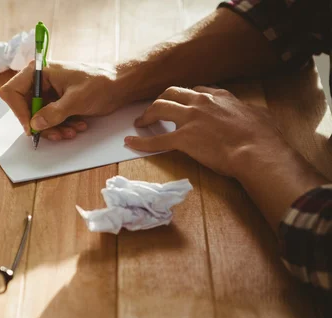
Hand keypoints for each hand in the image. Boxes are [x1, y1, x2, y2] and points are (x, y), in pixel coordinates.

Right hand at [0, 61, 121, 139]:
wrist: (121, 85)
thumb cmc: (101, 84)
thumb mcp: (76, 100)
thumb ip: (53, 112)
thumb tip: (34, 124)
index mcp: (39, 72)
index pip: (12, 92)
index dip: (19, 111)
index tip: (32, 126)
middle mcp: (39, 81)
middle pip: (24, 109)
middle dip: (41, 124)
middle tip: (58, 134)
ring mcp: (47, 93)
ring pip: (37, 118)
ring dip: (54, 129)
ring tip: (73, 132)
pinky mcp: (56, 103)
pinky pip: (49, 119)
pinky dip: (61, 127)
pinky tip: (77, 127)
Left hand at [125, 85, 327, 227]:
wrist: (257, 151)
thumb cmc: (263, 137)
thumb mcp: (259, 114)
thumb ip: (247, 110)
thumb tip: (250, 114)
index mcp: (219, 96)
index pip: (195, 90)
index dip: (184, 97)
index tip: (180, 103)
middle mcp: (201, 102)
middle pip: (171, 93)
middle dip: (160, 100)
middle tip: (154, 110)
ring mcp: (190, 119)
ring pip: (159, 108)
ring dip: (147, 114)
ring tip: (140, 122)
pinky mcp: (182, 139)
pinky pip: (156, 140)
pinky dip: (141, 141)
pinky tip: (131, 143)